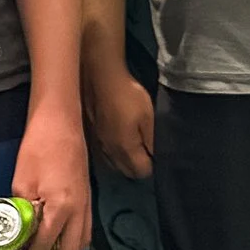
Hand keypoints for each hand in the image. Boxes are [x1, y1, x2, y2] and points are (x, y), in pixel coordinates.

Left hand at [10, 101, 93, 249]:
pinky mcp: (88, 196)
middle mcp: (79, 210)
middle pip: (70, 249)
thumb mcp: (21, 182)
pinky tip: (71, 248)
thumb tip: (18, 233)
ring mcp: (87, 203)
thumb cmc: (37, 149)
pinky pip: (86, 229)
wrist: (60, 121)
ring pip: (82, 241)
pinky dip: (79, 244)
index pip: (45, 244)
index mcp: (61, 208)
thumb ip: (22, 211)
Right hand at [80, 48, 155, 180]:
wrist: (100, 77)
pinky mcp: (91, 135)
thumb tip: (158, 159)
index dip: (153, 165)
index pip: (142, 172)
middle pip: (126, 171)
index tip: (156, 151)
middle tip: (146, 147)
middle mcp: (109, 152)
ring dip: (124, 159)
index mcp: (125, 150)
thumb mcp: (149, 116)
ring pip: (114, 163)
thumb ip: (153, 141)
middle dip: (138, 165)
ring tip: (133, 142)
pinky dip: (113, 151)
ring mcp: (98, 144)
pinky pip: (104, 153)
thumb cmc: (128, 96)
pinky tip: (117, 136)